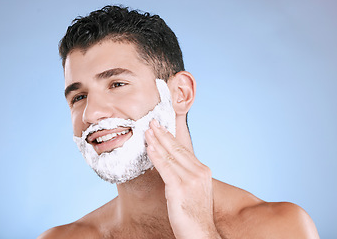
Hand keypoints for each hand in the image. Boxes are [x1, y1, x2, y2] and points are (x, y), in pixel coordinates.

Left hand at [145, 119, 219, 238]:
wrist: (201, 234)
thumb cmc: (195, 214)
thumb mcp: (195, 190)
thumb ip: (186, 175)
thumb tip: (172, 164)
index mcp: (202, 171)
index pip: (183, 150)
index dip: (170, 137)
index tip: (161, 128)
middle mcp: (199, 172)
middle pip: (177, 149)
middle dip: (162, 134)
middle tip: (152, 122)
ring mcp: (190, 179)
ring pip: (170, 156)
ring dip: (156, 141)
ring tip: (147, 131)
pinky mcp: (180, 188)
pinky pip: (165, 168)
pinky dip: (156, 156)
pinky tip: (149, 148)